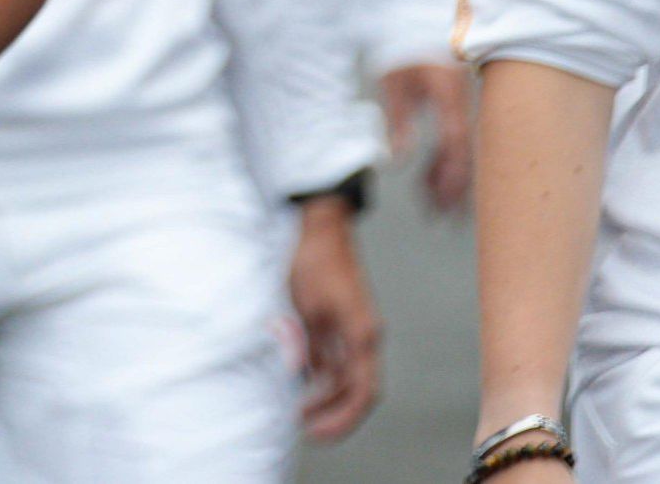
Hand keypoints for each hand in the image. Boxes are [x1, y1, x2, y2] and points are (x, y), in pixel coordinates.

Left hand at [289, 197, 383, 441]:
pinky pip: (334, 361)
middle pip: (356, 390)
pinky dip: (319, 377)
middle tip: (305, 429)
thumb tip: (297, 376)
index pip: (363, 391)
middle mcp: (362, 338)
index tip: (318, 430)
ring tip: (297, 411)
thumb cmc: (314, 259)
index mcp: (362, 333)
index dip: (343, 417)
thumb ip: (302, 341)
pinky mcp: (339, 325)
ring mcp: (352, 332)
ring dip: (324, 396)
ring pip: (344, 378)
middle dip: (333, 413)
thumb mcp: (302, 301)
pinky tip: (298, 385)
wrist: (320, 227)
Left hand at [382, 56, 476, 213]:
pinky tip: (428, 185)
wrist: (415, 21)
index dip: (451, 170)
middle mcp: (464, 103)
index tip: (442, 198)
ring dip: (449, 181)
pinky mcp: (459, 110)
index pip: (456, 138)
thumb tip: (400, 159)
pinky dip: (443, 165)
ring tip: (433, 210)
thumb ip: (397, 119)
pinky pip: (456, 144)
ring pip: (463, 152)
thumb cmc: (402, 49)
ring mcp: (464, 107)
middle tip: (441, 218)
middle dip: (454, 188)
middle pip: (466, 152)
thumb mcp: (393, 81)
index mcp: (449, 92)